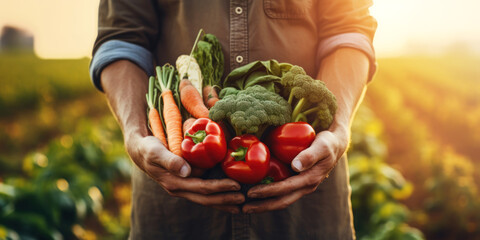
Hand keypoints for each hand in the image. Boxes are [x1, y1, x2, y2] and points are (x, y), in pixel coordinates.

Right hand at [126, 133, 244, 213]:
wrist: (139, 149)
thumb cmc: (148, 148)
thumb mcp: (155, 151)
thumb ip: (170, 160)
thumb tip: (186, 171)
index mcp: (174, 183)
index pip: (202, 188)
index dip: (220, 188)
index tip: (236, 186)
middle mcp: (179, 189)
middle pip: (206, 198)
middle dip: (226, 199)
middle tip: (244, 198)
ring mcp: (182, 188)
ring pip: (206, 199)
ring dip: (223, 202)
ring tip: (241, 204)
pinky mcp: (185, 183)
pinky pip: (203, 193)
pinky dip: (217, 196)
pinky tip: (228, 197)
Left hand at [242, 126, 347, 212]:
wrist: (335, 144)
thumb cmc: (327, 142)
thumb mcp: (322, 145)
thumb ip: (310, 155)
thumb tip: (296, 166)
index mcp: (310, 179)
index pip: (285, 189)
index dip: (267, 192)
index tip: (251, 193)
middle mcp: (305, 187)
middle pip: (281, 201)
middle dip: (262, 205)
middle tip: (243, 208)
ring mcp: (301, 186)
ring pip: (281, 200)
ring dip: (264, 205)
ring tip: (246, 206)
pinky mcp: (298, 183)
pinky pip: (282, 193)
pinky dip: (269, 197)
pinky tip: (256, 196)